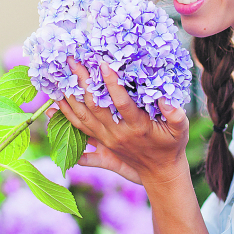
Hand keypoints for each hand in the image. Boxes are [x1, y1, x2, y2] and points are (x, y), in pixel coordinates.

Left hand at [55, 58, 189, 185]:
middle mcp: (117, 134)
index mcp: (137, 127)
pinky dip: (66, 117)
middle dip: (83, 83)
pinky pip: (79, 130)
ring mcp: (106, 140)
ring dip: (70, 97)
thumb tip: (166, 98)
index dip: (112, 84)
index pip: (122, 103)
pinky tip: (54, 106)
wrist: (159, 173)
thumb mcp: (180, 131)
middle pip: (95, 107)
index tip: (103, 63)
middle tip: (73, 61)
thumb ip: (176, 115)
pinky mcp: (100, 144)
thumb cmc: (170, 147)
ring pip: (82, 118)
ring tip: (59, 77)